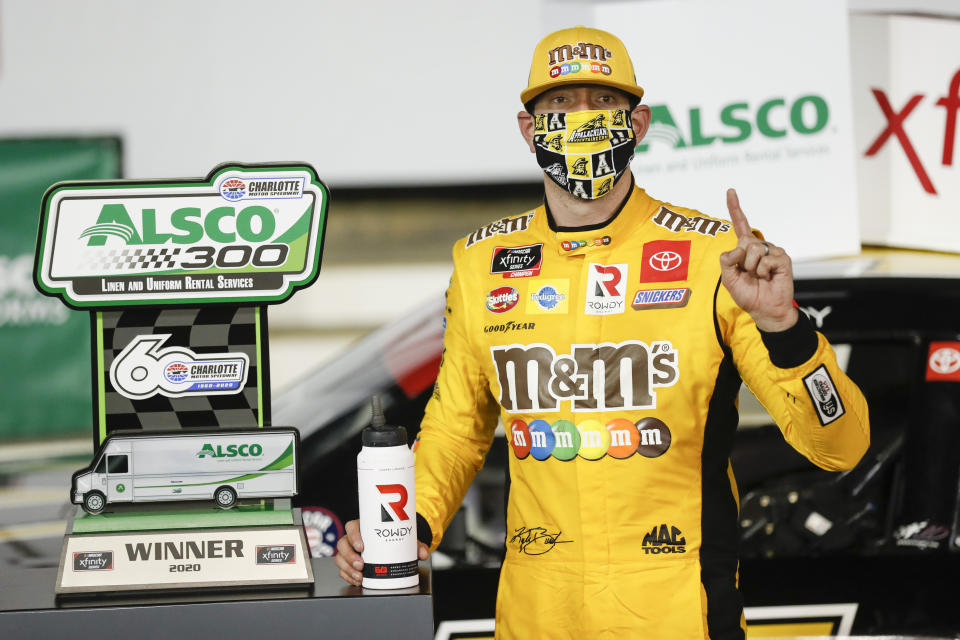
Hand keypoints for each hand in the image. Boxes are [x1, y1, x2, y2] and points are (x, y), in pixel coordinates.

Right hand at [335, 519, 430, 586]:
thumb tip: (423, 553)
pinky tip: (357, 580)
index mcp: (363, 526)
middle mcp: (354, 538)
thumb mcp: (405, 539)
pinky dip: (348, 576)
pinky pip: (343, 569)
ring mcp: (350, 550)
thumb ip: (415, 545)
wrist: (394, 543)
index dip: (353, 536)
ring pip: (340, 558)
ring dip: (348, 568)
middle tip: (361, 565)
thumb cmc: (394, 537)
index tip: (362, 547)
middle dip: (350, 557)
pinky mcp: (349, 562)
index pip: (352, 527)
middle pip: (343, 544)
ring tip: (360, 576)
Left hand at [718, 189, 797, 331]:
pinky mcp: (783, 258)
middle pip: (744, 242)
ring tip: (759, 277)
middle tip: (749, 275)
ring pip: (754, 250)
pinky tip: (769, 277)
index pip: (740, 225)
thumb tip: (737, 249)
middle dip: (741, 262)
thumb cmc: (748, 294)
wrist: (765, 310)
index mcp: (745, 249)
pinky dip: (763, 272)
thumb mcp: (729, 279)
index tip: (730, 190)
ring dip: (752, 268)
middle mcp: (759, 246)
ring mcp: (772, 251)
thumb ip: (726, 262)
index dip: (735, 208)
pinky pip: (766, 260)